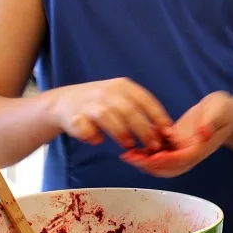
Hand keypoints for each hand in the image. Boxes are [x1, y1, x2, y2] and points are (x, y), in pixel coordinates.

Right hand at [51, 78, 172, 149]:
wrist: (63, 102)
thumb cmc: (100, 103)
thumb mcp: (121, 99)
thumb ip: (139, 112)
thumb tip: (164, 132)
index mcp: (122, 86)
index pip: (145, 100)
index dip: (158, 116)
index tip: (168, 132)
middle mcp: (106, 91)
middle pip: (128, 110)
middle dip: (144, 129)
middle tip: (153, 146)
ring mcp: (89, 103)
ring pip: (107, 116)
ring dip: (120, 132)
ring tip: (129, 145)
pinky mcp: (74, 116)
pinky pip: (85, 128)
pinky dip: (93, 136)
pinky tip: (97, 140)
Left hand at [120, 91, 232, 176]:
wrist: (223, 112)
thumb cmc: (223, 110)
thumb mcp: (219, 111)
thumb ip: (211, 122)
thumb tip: (204, 132)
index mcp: (201, 148)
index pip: (183, 158)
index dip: (167, 160)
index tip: (153, 157)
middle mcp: (190, 153)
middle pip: (169, 167)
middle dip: (150, 165)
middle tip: (131, 157)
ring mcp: (181, 150)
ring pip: (161, 162)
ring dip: (144, 161)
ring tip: (127, 154)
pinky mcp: (175, 143)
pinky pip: (159, 152)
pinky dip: (146, 152)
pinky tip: (133, 145)